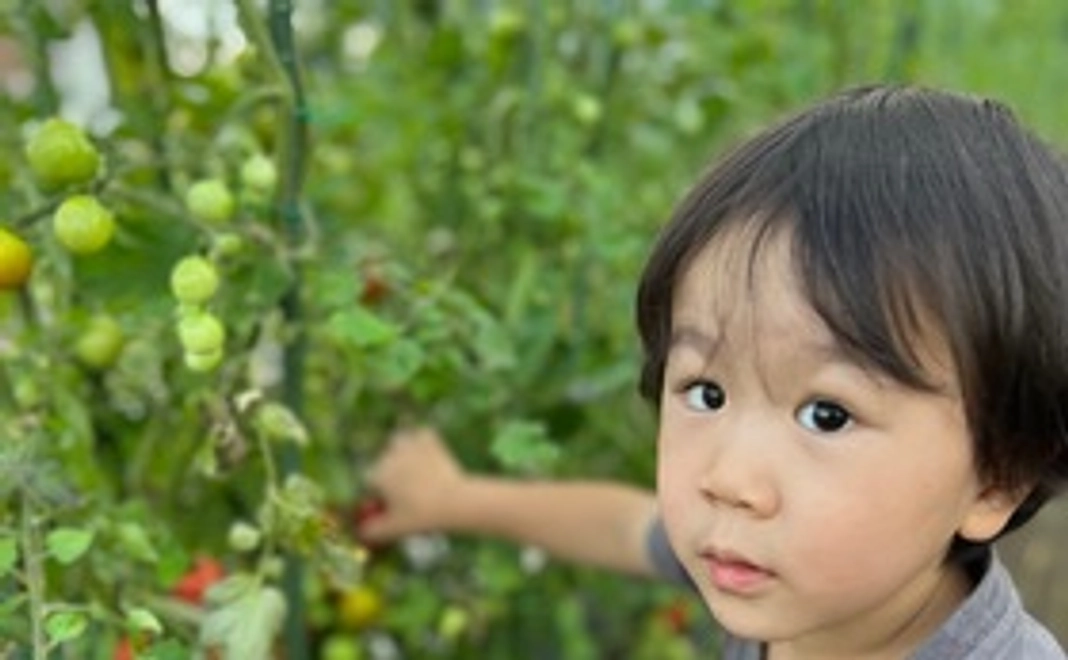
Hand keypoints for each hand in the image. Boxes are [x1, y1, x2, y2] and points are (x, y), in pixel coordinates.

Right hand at [359, 427, 466, 543]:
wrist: (455, 500)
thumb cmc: (422, 516)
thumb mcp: (394, 529)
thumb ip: (372, 532)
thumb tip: (360, 531)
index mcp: (377, 475)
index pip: (371, 481)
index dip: (380, 492)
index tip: (392, 501)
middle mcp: (389, 455)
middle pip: (384, 461)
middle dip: (392, 473)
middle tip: (409, 489)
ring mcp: (409, 444)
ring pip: (399, 442)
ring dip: (404, 451)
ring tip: (417, 468)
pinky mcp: (428, 438)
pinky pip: (422, 435)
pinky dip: (425, 442)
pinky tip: (432, 454)